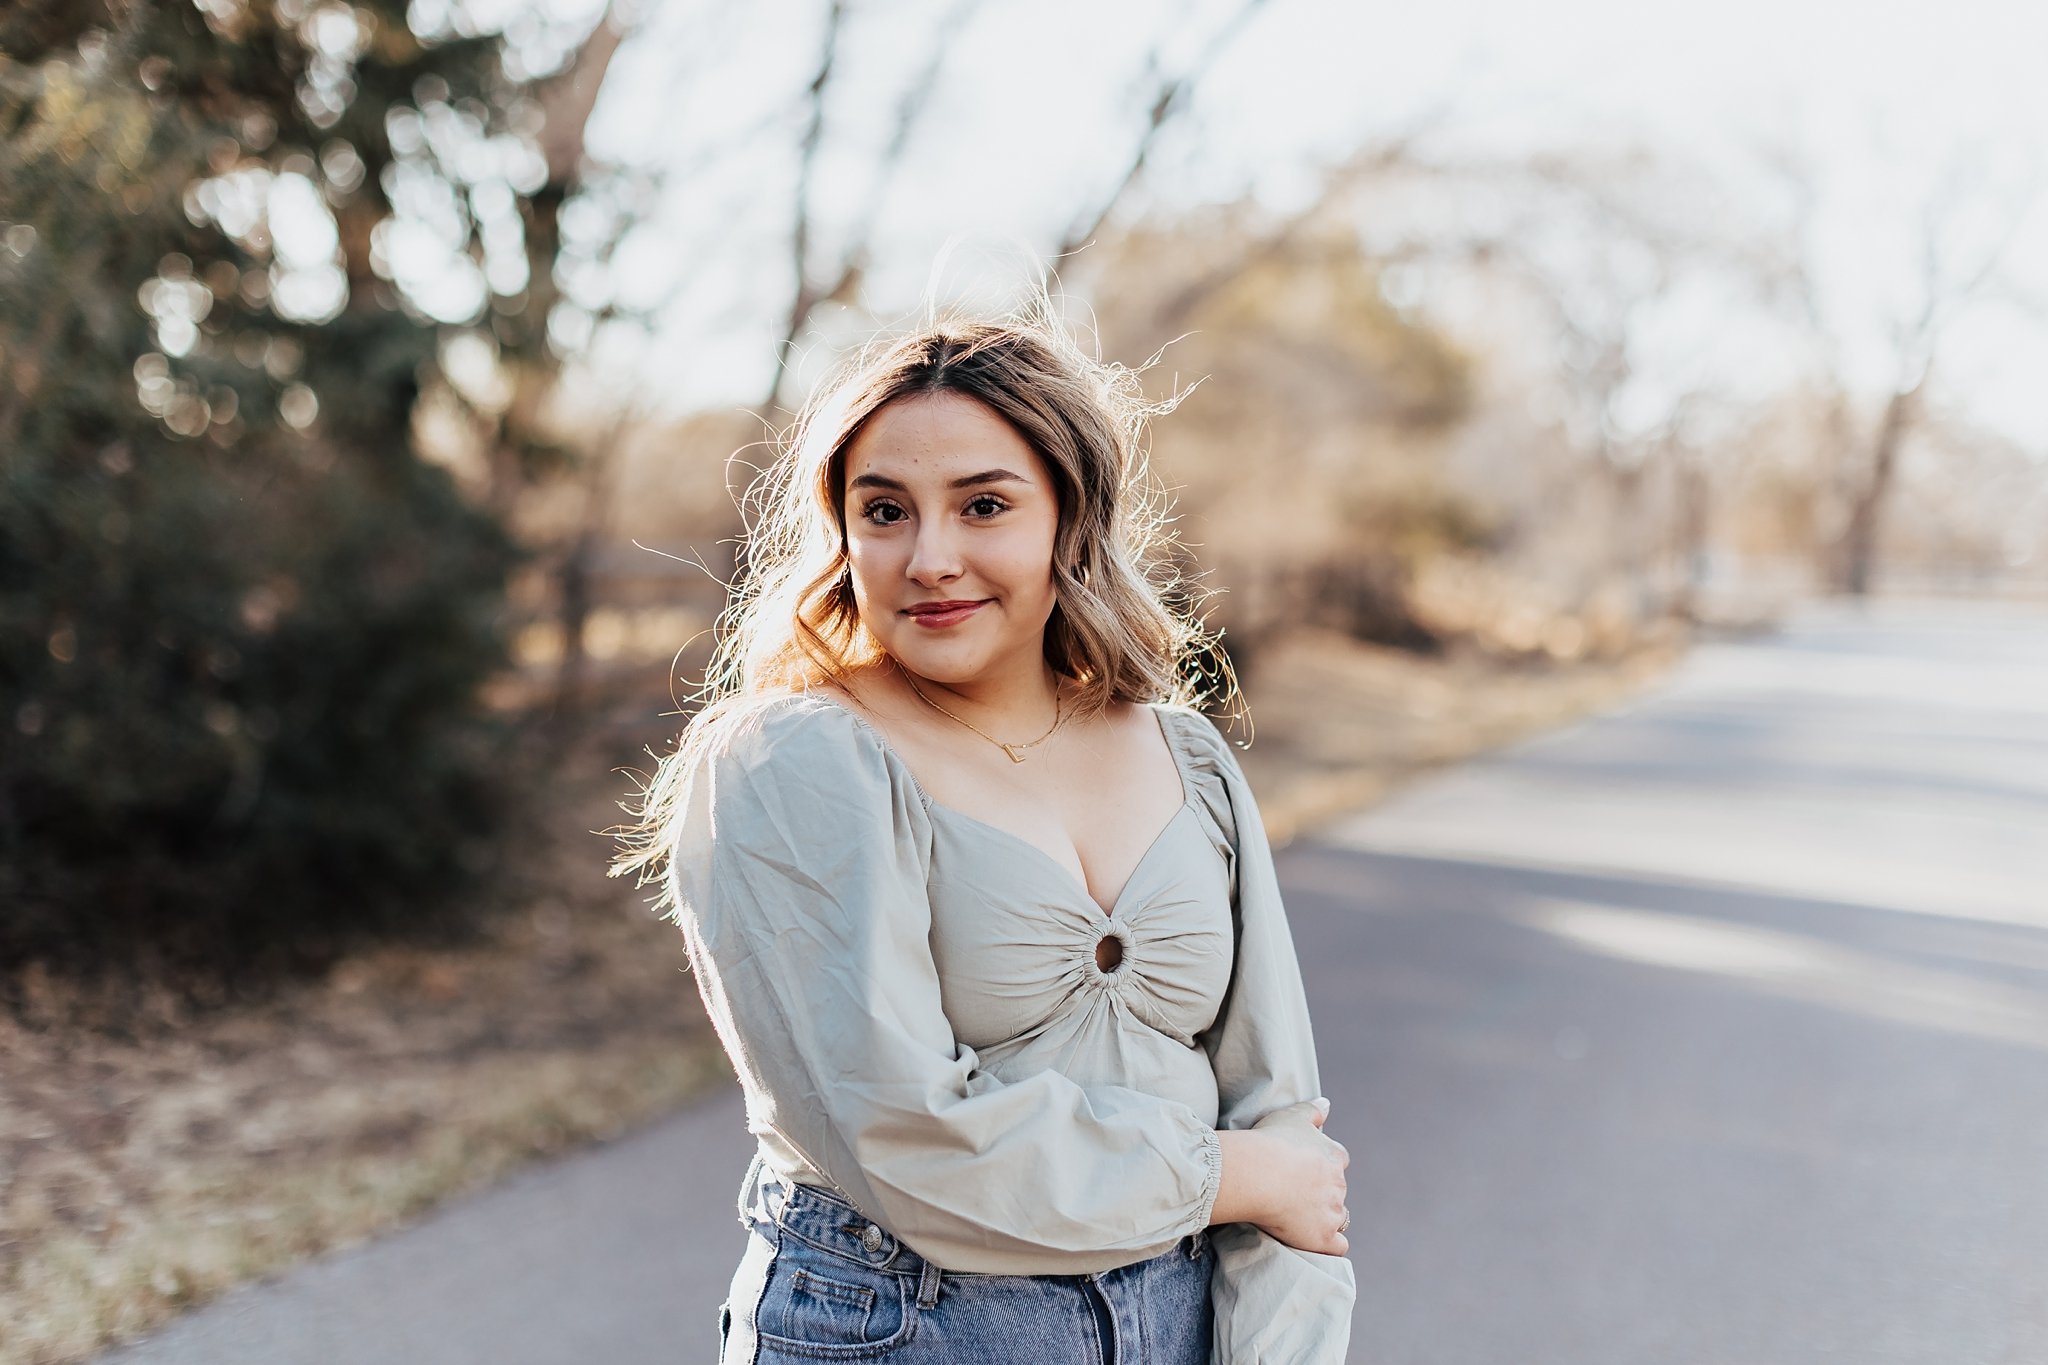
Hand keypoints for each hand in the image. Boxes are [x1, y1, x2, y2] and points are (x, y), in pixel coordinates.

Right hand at [1212, 1097, 1350, 1255]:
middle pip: (1337, 1191)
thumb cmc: (1271, 1142)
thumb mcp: (1293, 1116)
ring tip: (1299, 1218)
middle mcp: (1338, 1185)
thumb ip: (1313, 1110)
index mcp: (1333, 1156)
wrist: (1258, 1173)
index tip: (1304, 1169)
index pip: (1339, 1159)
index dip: (1323, 1165)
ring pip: (1339, 1217)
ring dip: (1325, 1218)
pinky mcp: (1323, 1237)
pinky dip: (1329, 1245)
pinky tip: (1314, 1242)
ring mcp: (1332, 1212)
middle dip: (1322, 1193)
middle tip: (1293, 1194)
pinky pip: (1337, 1246)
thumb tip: (1327, 1104)